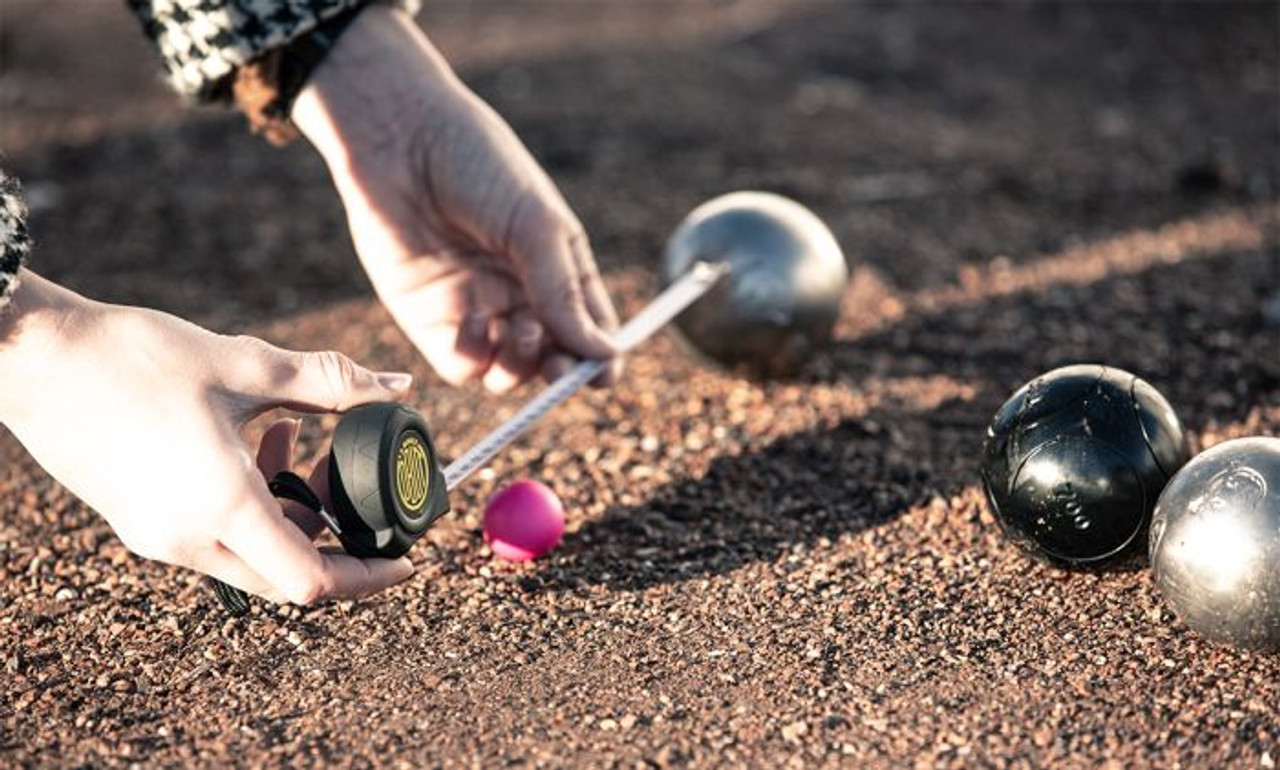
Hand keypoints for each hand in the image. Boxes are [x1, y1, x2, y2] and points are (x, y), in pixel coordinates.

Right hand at [0, 271, 414, 604]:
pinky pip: (213, 536)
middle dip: (336, 542)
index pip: (315, 582)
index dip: (371, 578)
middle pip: (287, 576)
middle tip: (355, 491)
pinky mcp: (138, 521)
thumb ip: (331, 384)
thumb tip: (397, 389)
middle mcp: (187, 539)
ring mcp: (156, 536)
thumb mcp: (247, 366)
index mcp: (222, 507)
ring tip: (300, 444)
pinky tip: (256, 443)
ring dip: (291, 516)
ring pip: (250, 556)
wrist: (31, 355)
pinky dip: (251, 505)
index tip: (406, 560)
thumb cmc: (133, 357)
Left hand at [292, 6, 620, 392]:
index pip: (589, 327)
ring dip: (519, 366)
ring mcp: (475, 308)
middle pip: (552, 357)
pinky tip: (472, 321)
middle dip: (561, 372)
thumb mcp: (536, 226)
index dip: (600, 357)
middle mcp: (518, 293)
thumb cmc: (479, 165)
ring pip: (509, 371)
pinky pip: (461, 364)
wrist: (399, 139)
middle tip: (560, 371)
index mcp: (556, 266)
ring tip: (518, 330)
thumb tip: (603, 354)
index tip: (603, 376)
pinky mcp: (429, 319)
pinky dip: (473, 357)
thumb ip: (564, 293)